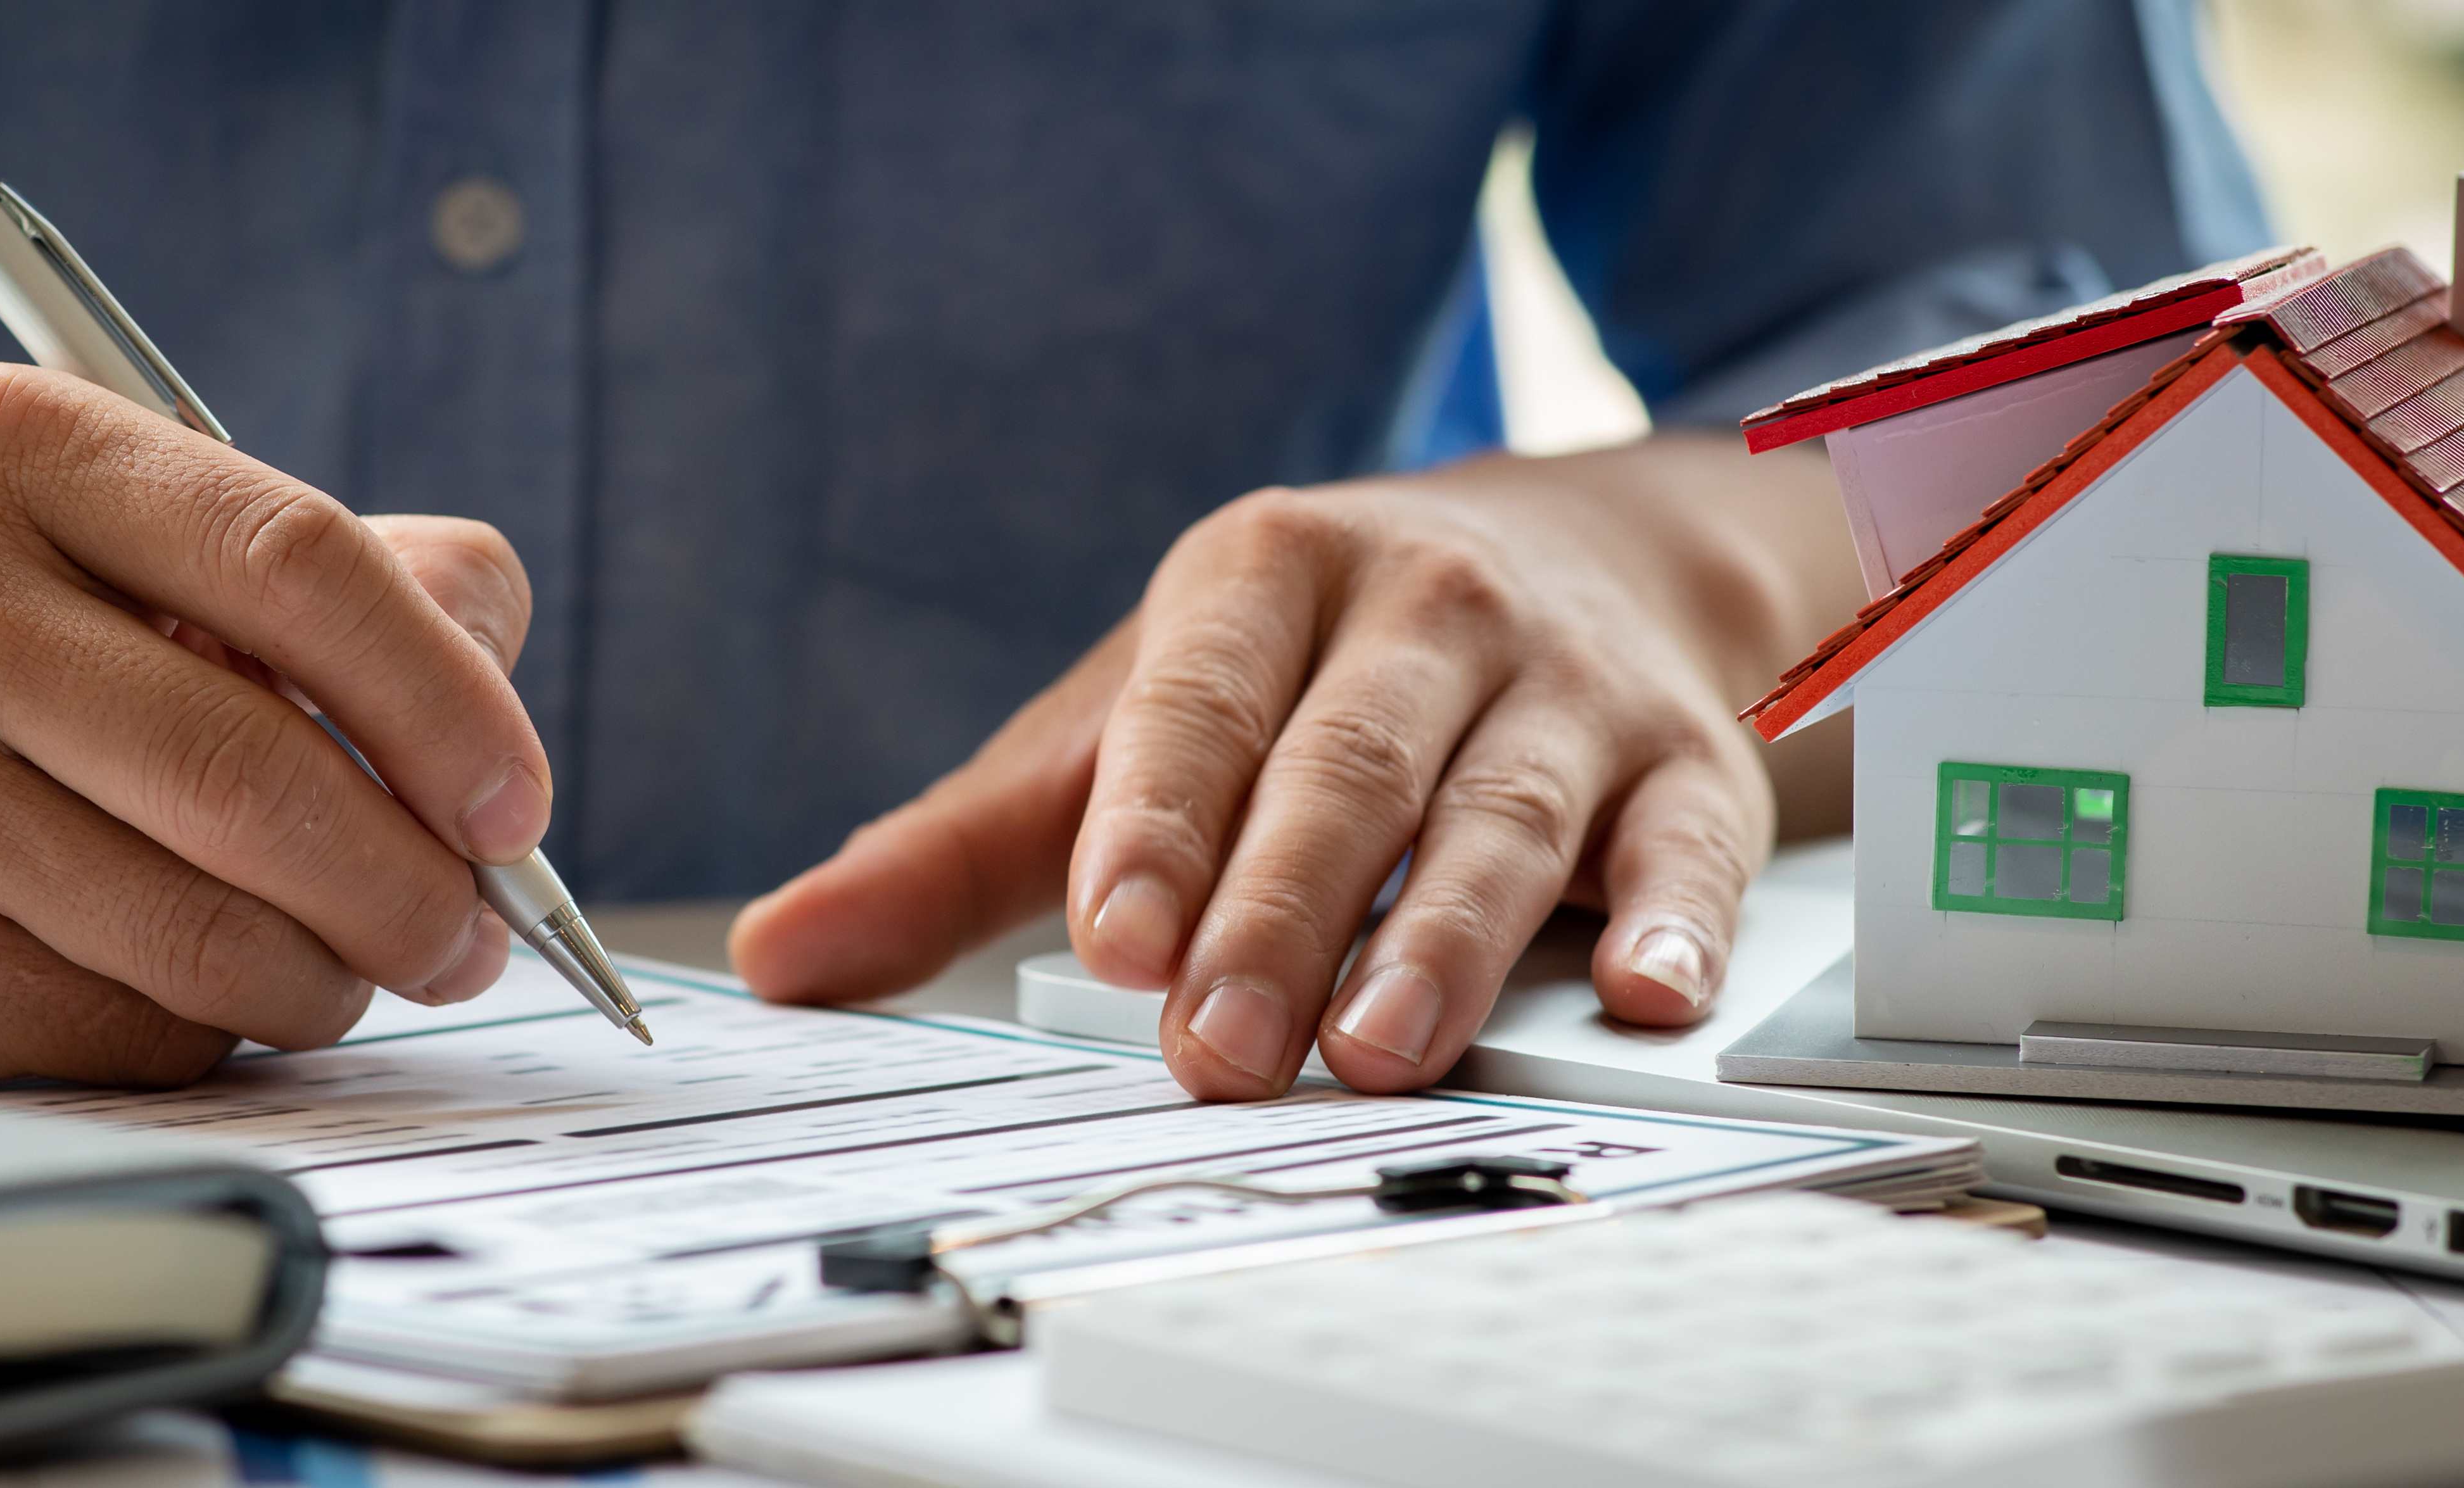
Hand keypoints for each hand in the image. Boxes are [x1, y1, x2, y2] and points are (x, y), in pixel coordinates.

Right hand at [0, 364, 546, 1084]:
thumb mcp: (89, 537)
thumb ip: (305, 572)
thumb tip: (489, 640)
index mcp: (12, 450)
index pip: (300, 561)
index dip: (443, 699)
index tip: (513, 803)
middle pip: (260, 770)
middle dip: (410, 884)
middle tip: (464, 937)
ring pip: (201, 928)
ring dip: (319, 979)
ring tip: (339, 971)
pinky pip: (113, 1025)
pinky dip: (192, 1033)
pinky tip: (179, 996)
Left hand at [731, 439, 1843, 1098]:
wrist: (1580, 555)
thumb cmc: (1301, 675)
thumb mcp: (1121, 725)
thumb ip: (955, 852)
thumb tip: (779, 959)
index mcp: (1263, 578)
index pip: (1195, 706)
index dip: (1156, 824)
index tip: (1116, 941)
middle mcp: (1424, 609)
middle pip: (1343, 773)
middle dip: (1278, 919)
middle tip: (1221, 1052)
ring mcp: (1563, 684)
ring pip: (1498, 817)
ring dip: (1443, 942)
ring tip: (1381, 1052)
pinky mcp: (1683, 762)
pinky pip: (1684, 847)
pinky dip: (1674, 922)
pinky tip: (1653, 996)